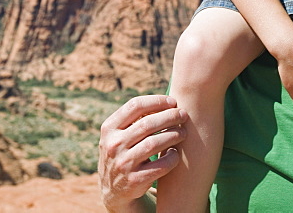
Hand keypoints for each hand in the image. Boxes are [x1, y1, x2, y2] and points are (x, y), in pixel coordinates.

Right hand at [98, 95, 188, 212]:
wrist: (113, 191)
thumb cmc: (123, 153)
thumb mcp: (118, 135)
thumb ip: (133, 119)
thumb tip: (165, 101)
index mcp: (108, 128)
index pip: (135, 106)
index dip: (157, 101)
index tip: (173, 101)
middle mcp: (113, 145)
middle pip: (147, 123)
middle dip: (170, 116)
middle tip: (183, 115)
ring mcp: (123, 163)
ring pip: (154, 143)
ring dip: (173, 135)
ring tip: (183, 133)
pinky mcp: (134, 181)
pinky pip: (160, 166)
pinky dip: (172, 158)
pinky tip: (176, 153)